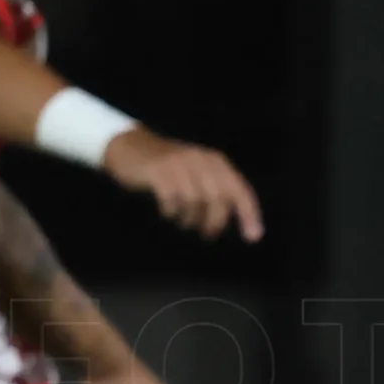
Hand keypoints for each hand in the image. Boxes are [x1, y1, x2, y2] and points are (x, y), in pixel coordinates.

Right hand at [105, 131, 266, 242]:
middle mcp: (200, 159)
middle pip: (219, 199)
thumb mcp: (198, 173)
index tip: (253, 237)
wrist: (130, 147)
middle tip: (207, 234)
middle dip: (215, 222)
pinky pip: (172, 200)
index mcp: (216, 161)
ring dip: (190, 218)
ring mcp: (178, 164)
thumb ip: (218, 191)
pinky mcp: (158, 171)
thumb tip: (236, 222)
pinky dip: (171, 212)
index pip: (240, 190)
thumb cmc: (170, 168)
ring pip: (195, 201)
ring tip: (183, 220)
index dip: (249, 214)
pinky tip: (167, 212)